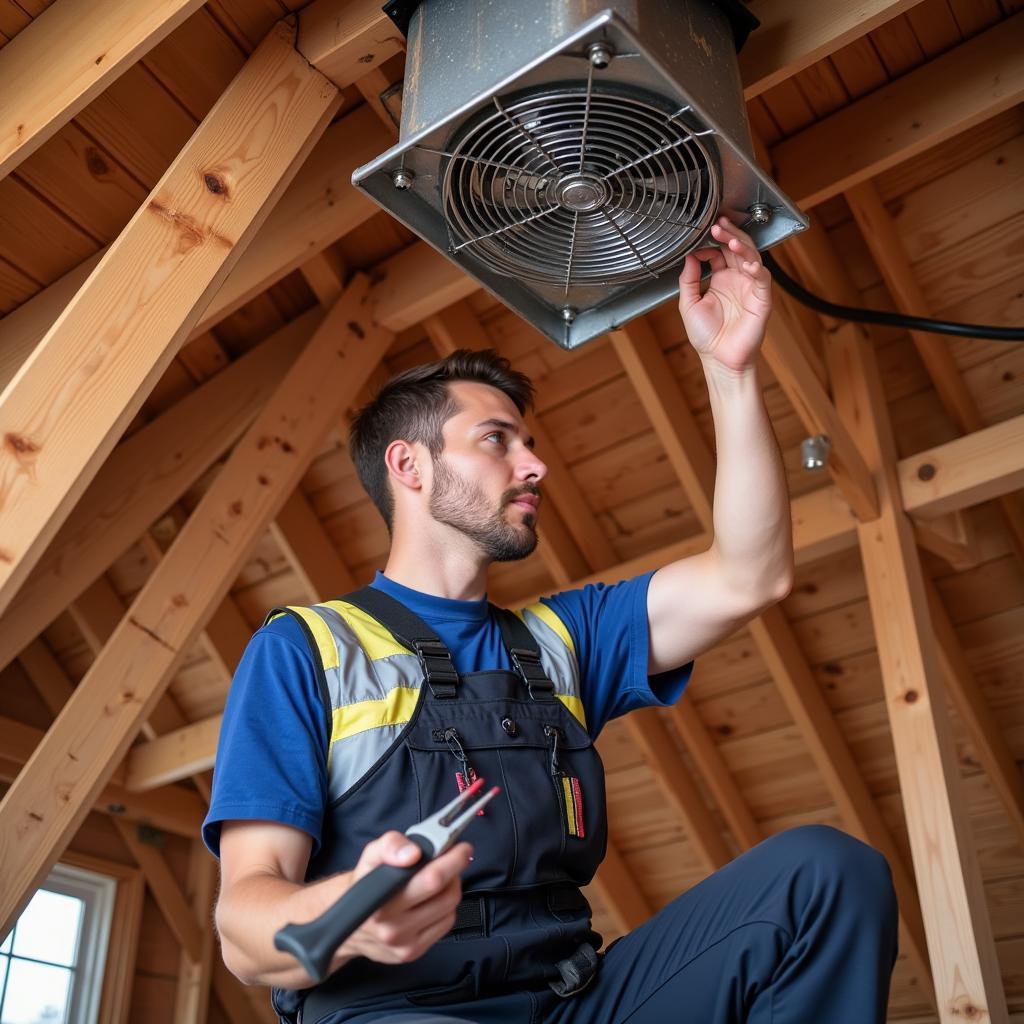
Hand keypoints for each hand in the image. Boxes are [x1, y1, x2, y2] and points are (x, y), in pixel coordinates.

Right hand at [339, 831, 471, 965]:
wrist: (351, 923)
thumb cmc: (365, 884)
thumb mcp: (371, 855)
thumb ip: (390, 845)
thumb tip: (413, 853)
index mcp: (381, 899)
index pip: (431, 880)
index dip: (451, 861)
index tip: (460, 848)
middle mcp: (392, 926)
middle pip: (446, 895)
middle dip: (456, 870)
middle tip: (456, 856)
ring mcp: (404, 943)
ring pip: (450, 909)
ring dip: (452, 888)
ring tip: (440, 877)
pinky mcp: (413, 953)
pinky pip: (446, 924)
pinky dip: (446, 907)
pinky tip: (433, 899)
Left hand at [678, 216, 771, 371]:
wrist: (719, 360)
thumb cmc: (707, 336)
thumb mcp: (688, 304)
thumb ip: (688, 280)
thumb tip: (689, 256)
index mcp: (720, 279)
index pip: (719, 251)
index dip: (712, 242)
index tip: (702, 237)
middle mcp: (737, 280)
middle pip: (736, 248)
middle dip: (728, 235)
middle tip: (717, 225)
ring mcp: (750, 287)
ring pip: (751, 257)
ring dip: (742, 246)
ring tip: (729, 239)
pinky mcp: (761, 299)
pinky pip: (762, 278)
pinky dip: (756, 268)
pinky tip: (746, 263)